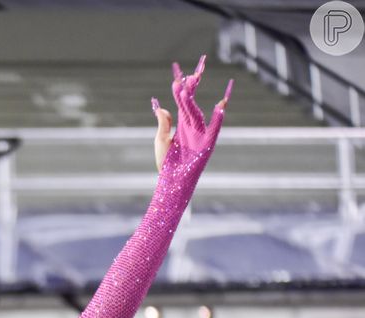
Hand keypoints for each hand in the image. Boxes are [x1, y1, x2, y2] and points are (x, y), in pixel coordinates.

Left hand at [151, 53, 232, 172]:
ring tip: (191, 85)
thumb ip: (163, 123)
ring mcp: (199, 134)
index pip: (182, 102)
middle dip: (191, 88)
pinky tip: (220, 107)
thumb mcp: (162, 140)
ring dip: (193, 100)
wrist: (170, 180)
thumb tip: (161, 107)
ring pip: (196, 113)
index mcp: (181, 124)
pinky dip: (218, 119)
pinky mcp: (206, 145)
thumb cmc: (165, 162)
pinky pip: (214, 130)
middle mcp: (191, 126)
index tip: (180, 75)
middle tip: (192, 72)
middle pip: (191, 103)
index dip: (182, 89)